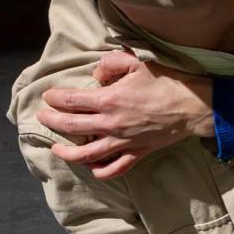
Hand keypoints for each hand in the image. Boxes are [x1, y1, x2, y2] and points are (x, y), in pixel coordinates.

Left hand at [35, 52, 213, 178]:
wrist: (192, 106)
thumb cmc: (166, 81)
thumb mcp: (136, 62)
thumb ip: (110, 64)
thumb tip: (96, 74)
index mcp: (108, 100)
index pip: (71, 101)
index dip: (55, 98)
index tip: (48, 95)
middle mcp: (110, 124)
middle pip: (71, 127)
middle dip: (51, 122)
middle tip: (42, 116)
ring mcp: (122, 142)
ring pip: (86, 154)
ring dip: (66, 152)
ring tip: (55, 148)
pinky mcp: (136, 153)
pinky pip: (113, 169)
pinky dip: (99, 171)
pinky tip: (90, 166)